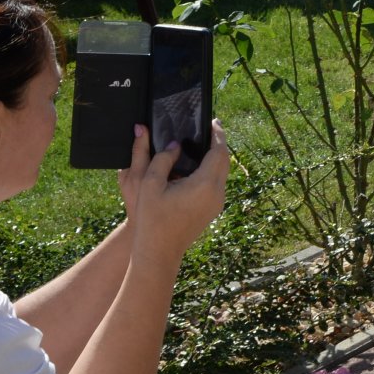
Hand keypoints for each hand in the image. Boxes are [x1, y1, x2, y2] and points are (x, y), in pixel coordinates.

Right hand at [124, 119, 229, 265]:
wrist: (159, 252)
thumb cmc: (151, 218)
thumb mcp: (148, 184)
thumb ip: (161, 159)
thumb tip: (174, 145)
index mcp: (205, 184)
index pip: (219, 152)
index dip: (217, 134)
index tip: (213, 121)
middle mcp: (217, 193)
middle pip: (224, 161)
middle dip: (218, 143)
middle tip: (208, 128)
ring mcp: (217, 203)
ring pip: (222, 173)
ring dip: (216, 157)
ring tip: (202, 143)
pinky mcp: (213, 210)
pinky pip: (217, 183)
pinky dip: (212, 170)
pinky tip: (197, 165)